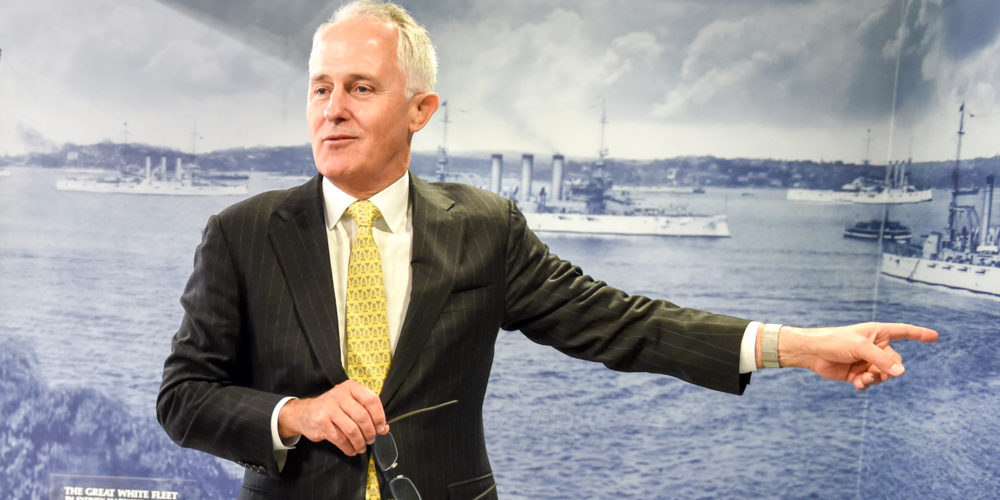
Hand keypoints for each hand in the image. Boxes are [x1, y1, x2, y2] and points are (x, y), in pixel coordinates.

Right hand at [277, 380, 387, 455]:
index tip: (381, 428)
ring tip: (361, 447)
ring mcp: (329, 408)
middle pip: (362, 417)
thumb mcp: (350, 404)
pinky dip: (349, 447)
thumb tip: (384, 428)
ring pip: (352, 430)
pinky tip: (351, 450)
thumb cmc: (332, 409)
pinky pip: (340, 439)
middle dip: (370, 432)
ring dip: (360, 442)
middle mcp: (339, 395)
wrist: (304, 413)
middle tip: (371, 439)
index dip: (379, 416)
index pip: (371, 400)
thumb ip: (368, 413)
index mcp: (350, 387)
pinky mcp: (321, 422)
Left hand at [777, 322, 938, 389]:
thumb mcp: (860, 347)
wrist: (812, 353)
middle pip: (895, 361)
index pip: (904, 332)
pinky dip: (866, 385)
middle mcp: (875, 346)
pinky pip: (871, 382)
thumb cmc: (834, 341)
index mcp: (878, 333)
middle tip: (876, 373)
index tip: (936, 336)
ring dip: (876, 379)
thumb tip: (901, 372)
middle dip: (888, 369)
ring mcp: (867, 360)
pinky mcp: (858, 373)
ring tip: (862, 379)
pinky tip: (857, 384)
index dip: (920, 334)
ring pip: (884, 374)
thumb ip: (881, 359)